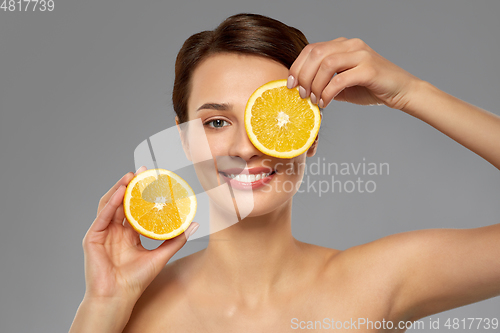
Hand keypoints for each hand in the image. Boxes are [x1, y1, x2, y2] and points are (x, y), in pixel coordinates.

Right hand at [82, 166, 198, 302]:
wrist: (118, 298)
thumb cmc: (135, 281)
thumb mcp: (161, 255)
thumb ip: (176, 239)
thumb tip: (194, 225)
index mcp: (128, 234)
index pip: (135, 208)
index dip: (142, 193)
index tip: (153, 179)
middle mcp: (115, 231)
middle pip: (122, 202)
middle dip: (130, 185)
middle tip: (142, 171)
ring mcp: (103, 233)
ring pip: (109, 205)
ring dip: (118, 189)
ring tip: (130, 177)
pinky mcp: (92, 238)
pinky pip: (102, 217)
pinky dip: (110, 204)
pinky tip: (119, 194)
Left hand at [288, 37, 421, 109]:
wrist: (402, 91)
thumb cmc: (371, 88)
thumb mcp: (342, 84)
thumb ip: (325, 82)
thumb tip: (302, 91)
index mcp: (343, 45)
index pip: (311, 49)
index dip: (297, 66)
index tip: (290, 84)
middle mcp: (351, 45)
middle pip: (316, 53)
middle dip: (303, 76)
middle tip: (302, 95)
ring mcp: (361, 55)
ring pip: (326, 64)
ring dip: (315, 84)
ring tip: (315, 100)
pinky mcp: (369, 69)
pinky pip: (340, 79)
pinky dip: (328, 92)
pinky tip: (326, 103)